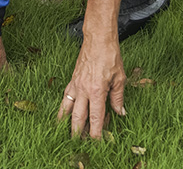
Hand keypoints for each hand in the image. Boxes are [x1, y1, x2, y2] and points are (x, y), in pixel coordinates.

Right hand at [57, 0, 126, 138]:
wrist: (97, 39)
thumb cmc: (110, 56)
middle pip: (78, 117)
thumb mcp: (120, 77)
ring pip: (67, 109)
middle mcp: (83, 91)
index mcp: (96, 91)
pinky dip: (63, 108)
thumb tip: (120, 112)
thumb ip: (118, 97)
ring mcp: (75, 85)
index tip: (97, 141)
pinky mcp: (72, 80)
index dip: (96, 132)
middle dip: (78, 132)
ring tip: (65, 133)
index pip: (95, 118)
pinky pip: (65, 97)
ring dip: (66, 123)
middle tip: (80, 143)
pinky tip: (63, 114)